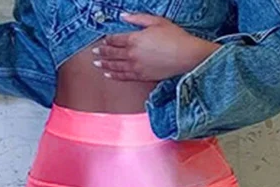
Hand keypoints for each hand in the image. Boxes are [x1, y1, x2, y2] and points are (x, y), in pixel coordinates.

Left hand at [93, 13, 220, 81]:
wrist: (186, 56)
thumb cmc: (174, 37)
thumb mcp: (156, 21)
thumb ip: (138, 19)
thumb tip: (124, 16)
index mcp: (134, 39)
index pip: (116, 39)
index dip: (107, 40)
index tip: (102, 40)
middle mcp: (132, 54)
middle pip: (113, 53)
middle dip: (102, 52)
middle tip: (94, 52)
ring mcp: (136, 67)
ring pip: (116, 66)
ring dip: (105, 64)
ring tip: (97, 64)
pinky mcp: (142, 77)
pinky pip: (124, 76)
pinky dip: (115, 75)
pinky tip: (109, 74)